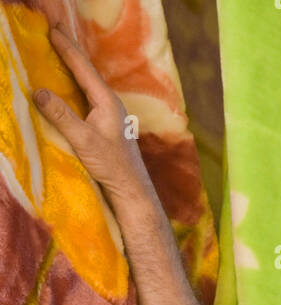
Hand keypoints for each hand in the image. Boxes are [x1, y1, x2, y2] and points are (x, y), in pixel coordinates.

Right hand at [33, 22, 150, 200]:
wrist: (132, 189)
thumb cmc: (113, 166)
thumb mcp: (83, 140)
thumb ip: (61, 116)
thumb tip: (39, 92)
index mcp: (107, 101)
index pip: (82, 68)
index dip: (66, 48)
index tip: (52, 29)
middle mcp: (110, 103)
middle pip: (86, 71)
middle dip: (70, 51)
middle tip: (56, 31)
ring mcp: (110, 114)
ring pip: (88, 83)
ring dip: (74, 67)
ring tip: (61, 53)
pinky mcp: (107, 126)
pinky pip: (88, 97)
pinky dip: (77, 85)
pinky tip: (71, 87)